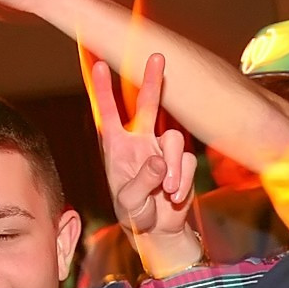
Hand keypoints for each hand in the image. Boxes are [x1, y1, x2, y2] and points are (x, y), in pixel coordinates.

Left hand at [84, 52, 199, 276]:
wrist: (158, 231)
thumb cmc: (133, 214)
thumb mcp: (129, 202)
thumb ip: (142, 180)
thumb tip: (159, 160)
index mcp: (117, 147)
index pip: (108, 113)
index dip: (103, 90)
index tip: (100, 65)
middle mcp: (141, 142)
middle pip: (148, 105)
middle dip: (152, 80)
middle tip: (157, 56)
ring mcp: (163, 151)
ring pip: (174, 141)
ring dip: (173, 168)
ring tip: (166, 191)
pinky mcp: (182, 163)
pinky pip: (188, 162)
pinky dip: (182, 180)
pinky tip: (174, 195)